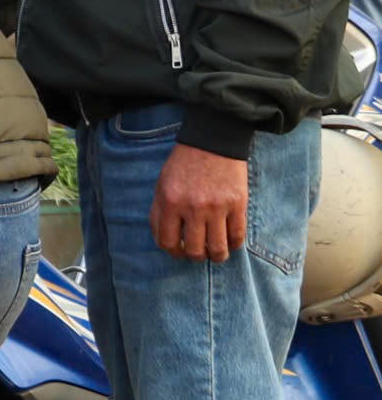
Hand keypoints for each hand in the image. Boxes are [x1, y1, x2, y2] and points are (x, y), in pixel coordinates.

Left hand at [152, 141, 248, 260]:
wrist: (212, 142)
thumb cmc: (184, 164)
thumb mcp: (162, 184)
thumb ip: (161, 211)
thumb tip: (165, 239)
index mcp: (169, 201)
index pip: (166, 241)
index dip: (172, 251)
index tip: (177, 250)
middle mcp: (193, 208)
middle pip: (194, 250)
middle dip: (194, 256)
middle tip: (197, 252)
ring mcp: (217, 208)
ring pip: (217, 249)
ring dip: (216, 256)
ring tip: (215, 253)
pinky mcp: (238, 205)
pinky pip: (237, 237)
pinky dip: (233, 245)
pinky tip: (229, 243)